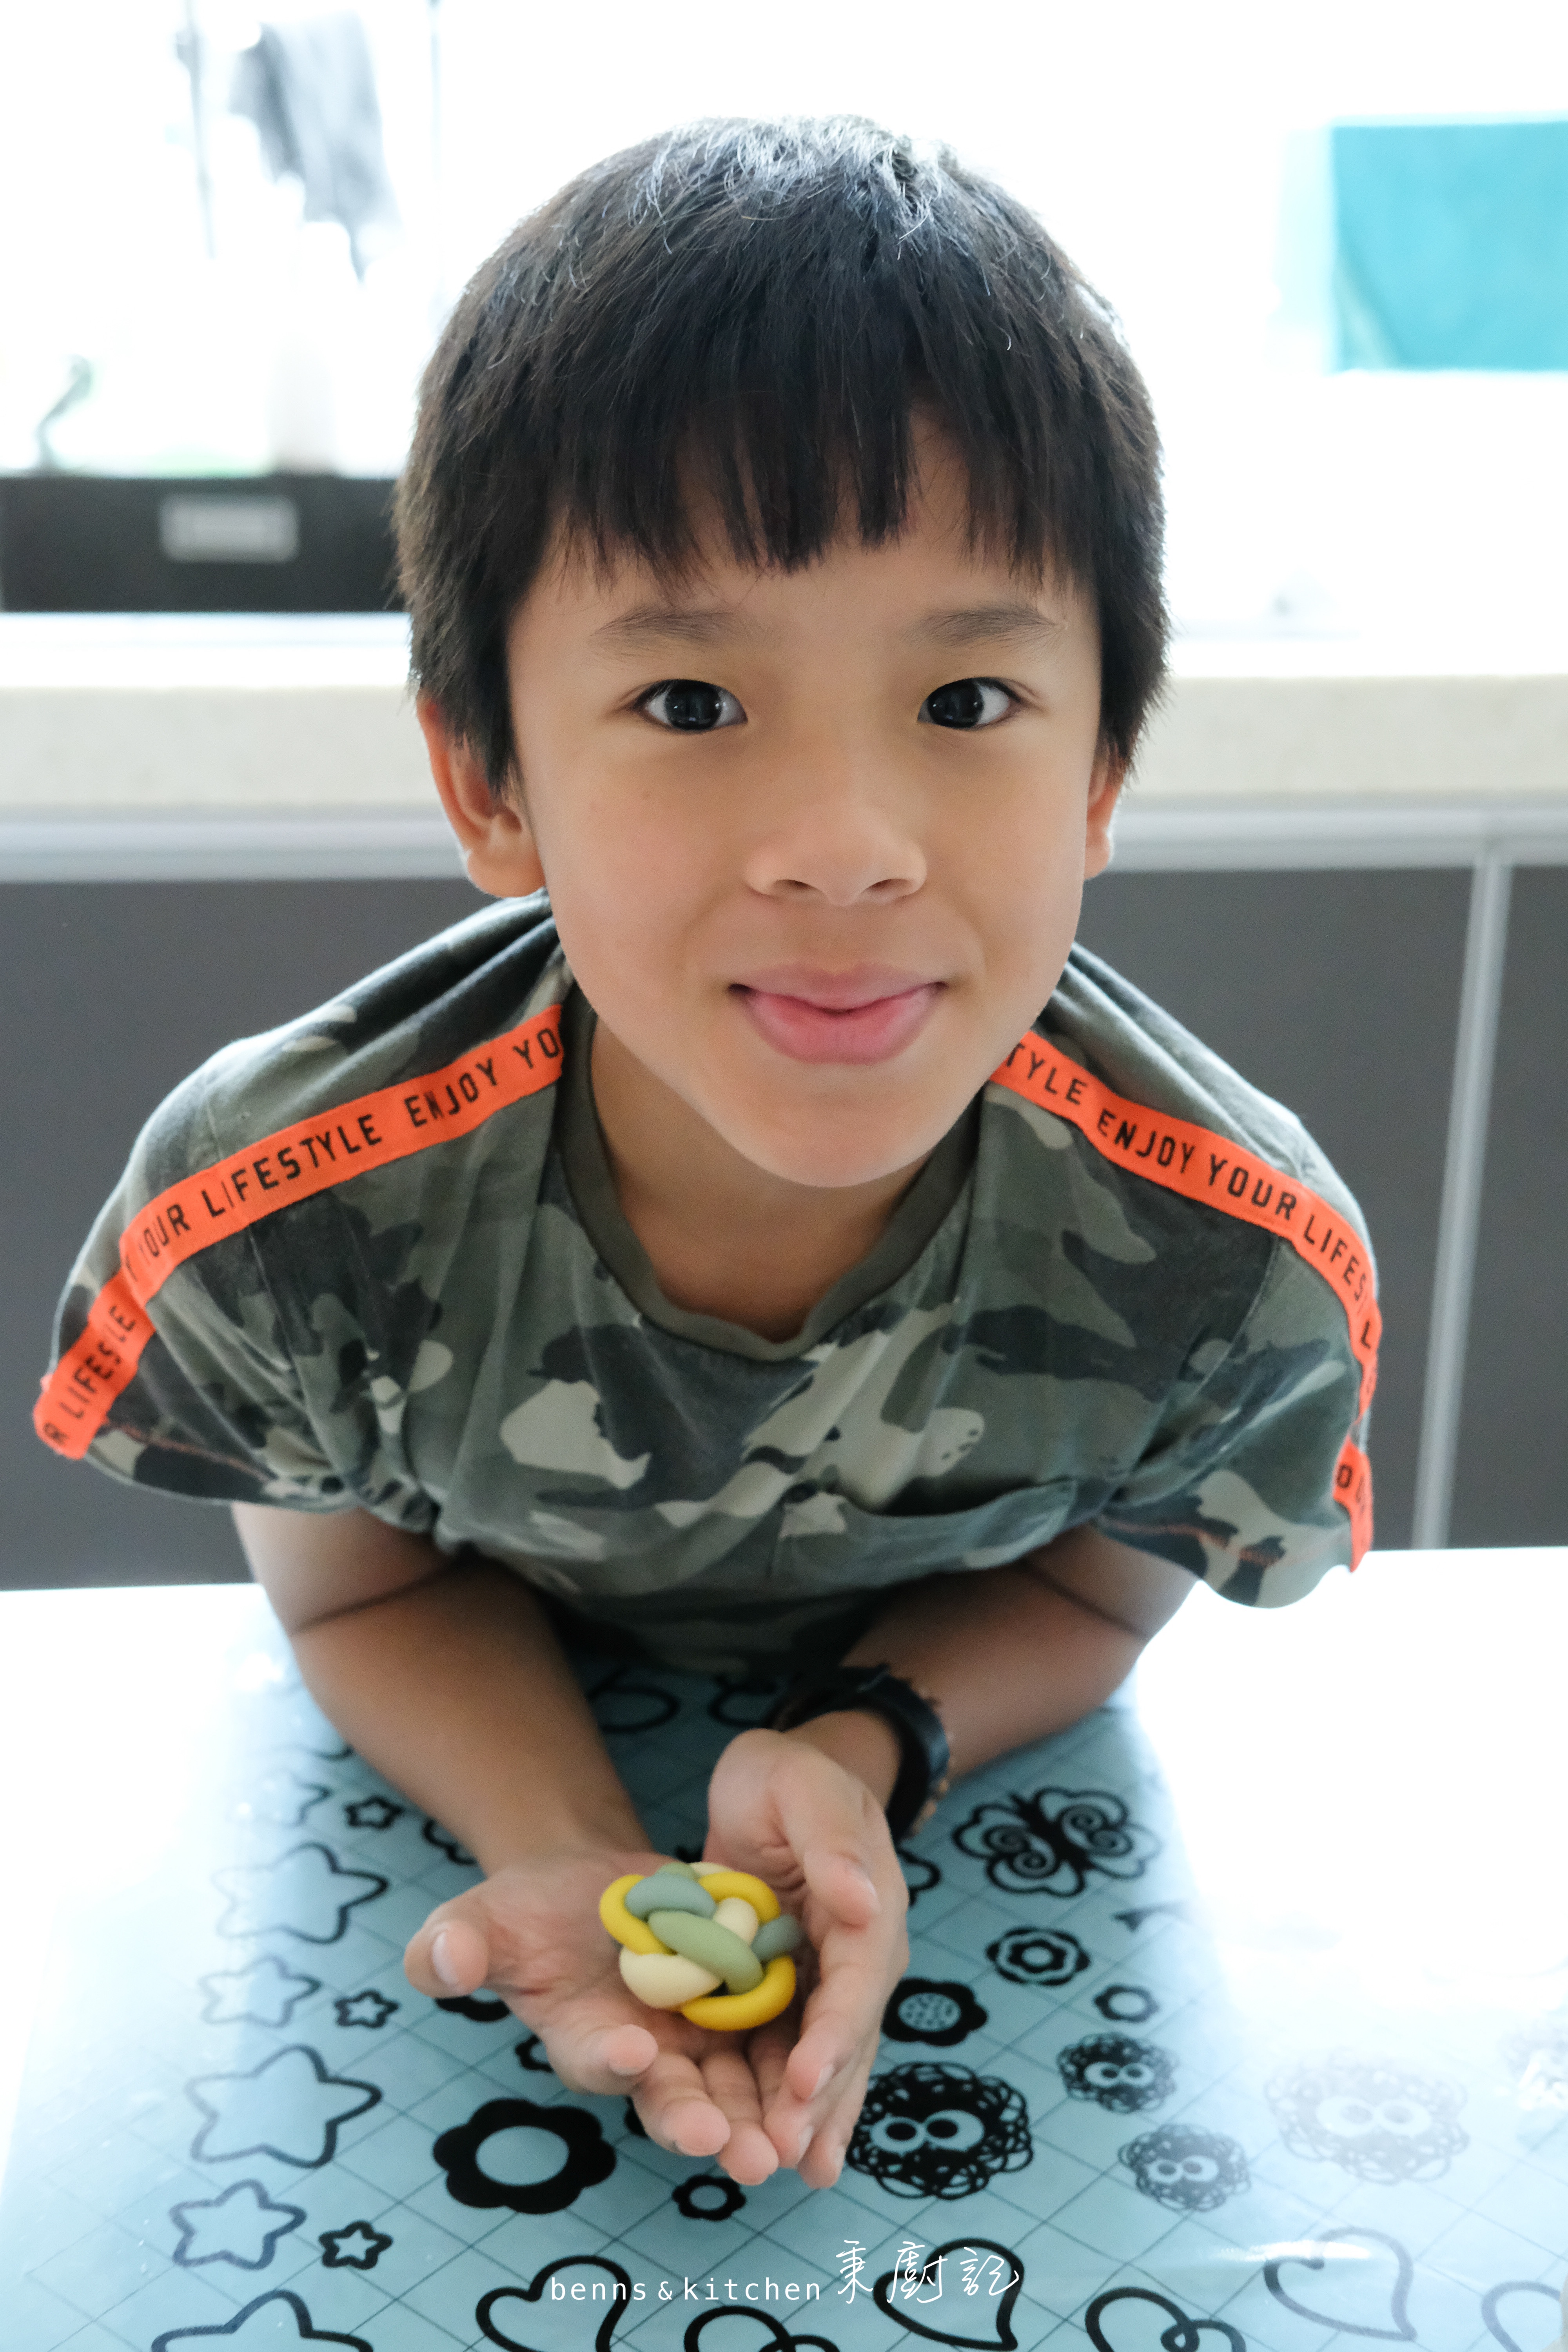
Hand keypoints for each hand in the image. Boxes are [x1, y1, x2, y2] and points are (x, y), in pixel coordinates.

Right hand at [402, 1844, 783, 2181]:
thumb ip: (457, 1944)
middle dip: (703, 2122)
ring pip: (734, 2084)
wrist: (587, 1887)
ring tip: (787, 2146)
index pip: (598, 2057)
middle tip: (737, 2152)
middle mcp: (645, 2051)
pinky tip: (828, 2075)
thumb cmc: (524, 1913)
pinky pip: (775, 2036)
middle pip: (675, 2096)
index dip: (613, 2058)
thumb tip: (435, 1960)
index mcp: (582, 2037)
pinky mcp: (741, 2003)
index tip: (633, 2053)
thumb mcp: (484, 1918)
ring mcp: (697, 2034)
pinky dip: (797, 2058)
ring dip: (761, 2114)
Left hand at [700, 1726, 909, 2187]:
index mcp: (869, 1909)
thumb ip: (832, 1841)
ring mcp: (832, 1980)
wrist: (775, 1783)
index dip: (833, 2033)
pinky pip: (799, 2054)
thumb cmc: (788, 1776)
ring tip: (789, 2170)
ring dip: (812, 2116)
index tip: (803, 2080)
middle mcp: (861, 1955)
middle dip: (820, 2097)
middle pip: (846, 2036)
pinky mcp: (799, 1993)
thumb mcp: (801, 1786)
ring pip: (827, 2059)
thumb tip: (864, 1900)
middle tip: (786, 2152)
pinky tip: (794, 2154)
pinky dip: (798, 2102)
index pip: (856, 1981)